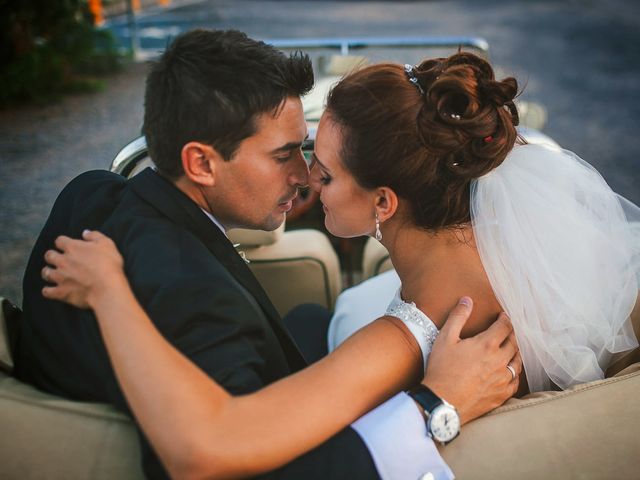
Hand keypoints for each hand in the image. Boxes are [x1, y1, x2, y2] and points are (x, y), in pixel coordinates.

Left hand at [41, 230, 127, 308]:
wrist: (107, 288)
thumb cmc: (109, 265)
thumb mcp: (107, 244)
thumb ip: (94, 236)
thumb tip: (85, 233)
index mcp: (73, 247)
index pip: (60, 241)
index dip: (63, 243)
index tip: (67, 246)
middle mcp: (62, 261)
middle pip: (49, 255)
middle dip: (52, 256)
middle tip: (58, 259)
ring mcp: (60, 277)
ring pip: (45, 272)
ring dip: (49, 272)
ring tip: (54, 274)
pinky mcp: (61, 292)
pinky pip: (47, 292)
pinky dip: (48, 291)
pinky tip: (51, 290)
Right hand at [423, 297, 521, 424]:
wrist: (442, 401)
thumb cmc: (441, 369)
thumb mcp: (445, 339)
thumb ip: (458, 317)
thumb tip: (467, 300)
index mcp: (487, 345)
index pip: (505, 326)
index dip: (505, 319)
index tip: (503, 315)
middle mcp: (500, 360)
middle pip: (514, 342)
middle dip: (512, 333)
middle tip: (508, 329)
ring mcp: (503, 379)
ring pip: (518, 361)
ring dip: (516, 351)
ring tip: (511, 347)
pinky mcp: (502, 394)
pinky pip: (516, 380)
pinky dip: (515, 372)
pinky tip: (510, 370)